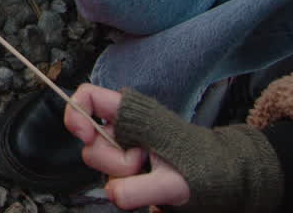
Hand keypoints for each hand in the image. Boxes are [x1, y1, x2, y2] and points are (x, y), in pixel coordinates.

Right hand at [65, 84, 191, 209]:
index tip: (86, 135)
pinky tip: (145, 186)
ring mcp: (120, 150)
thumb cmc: (199, 165)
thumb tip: (113, 194)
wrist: (215, 176)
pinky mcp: (123, 170)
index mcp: (129, 112)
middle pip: (90, 141)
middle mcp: (120, 129)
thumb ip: (141, 188)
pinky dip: (125, 190)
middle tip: (141, 164)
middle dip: (111, 160)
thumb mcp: (174, 179)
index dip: (77, 112)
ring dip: (121, 177)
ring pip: (100, 164)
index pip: (88, 97)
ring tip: (150, 174)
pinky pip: (111, 182)